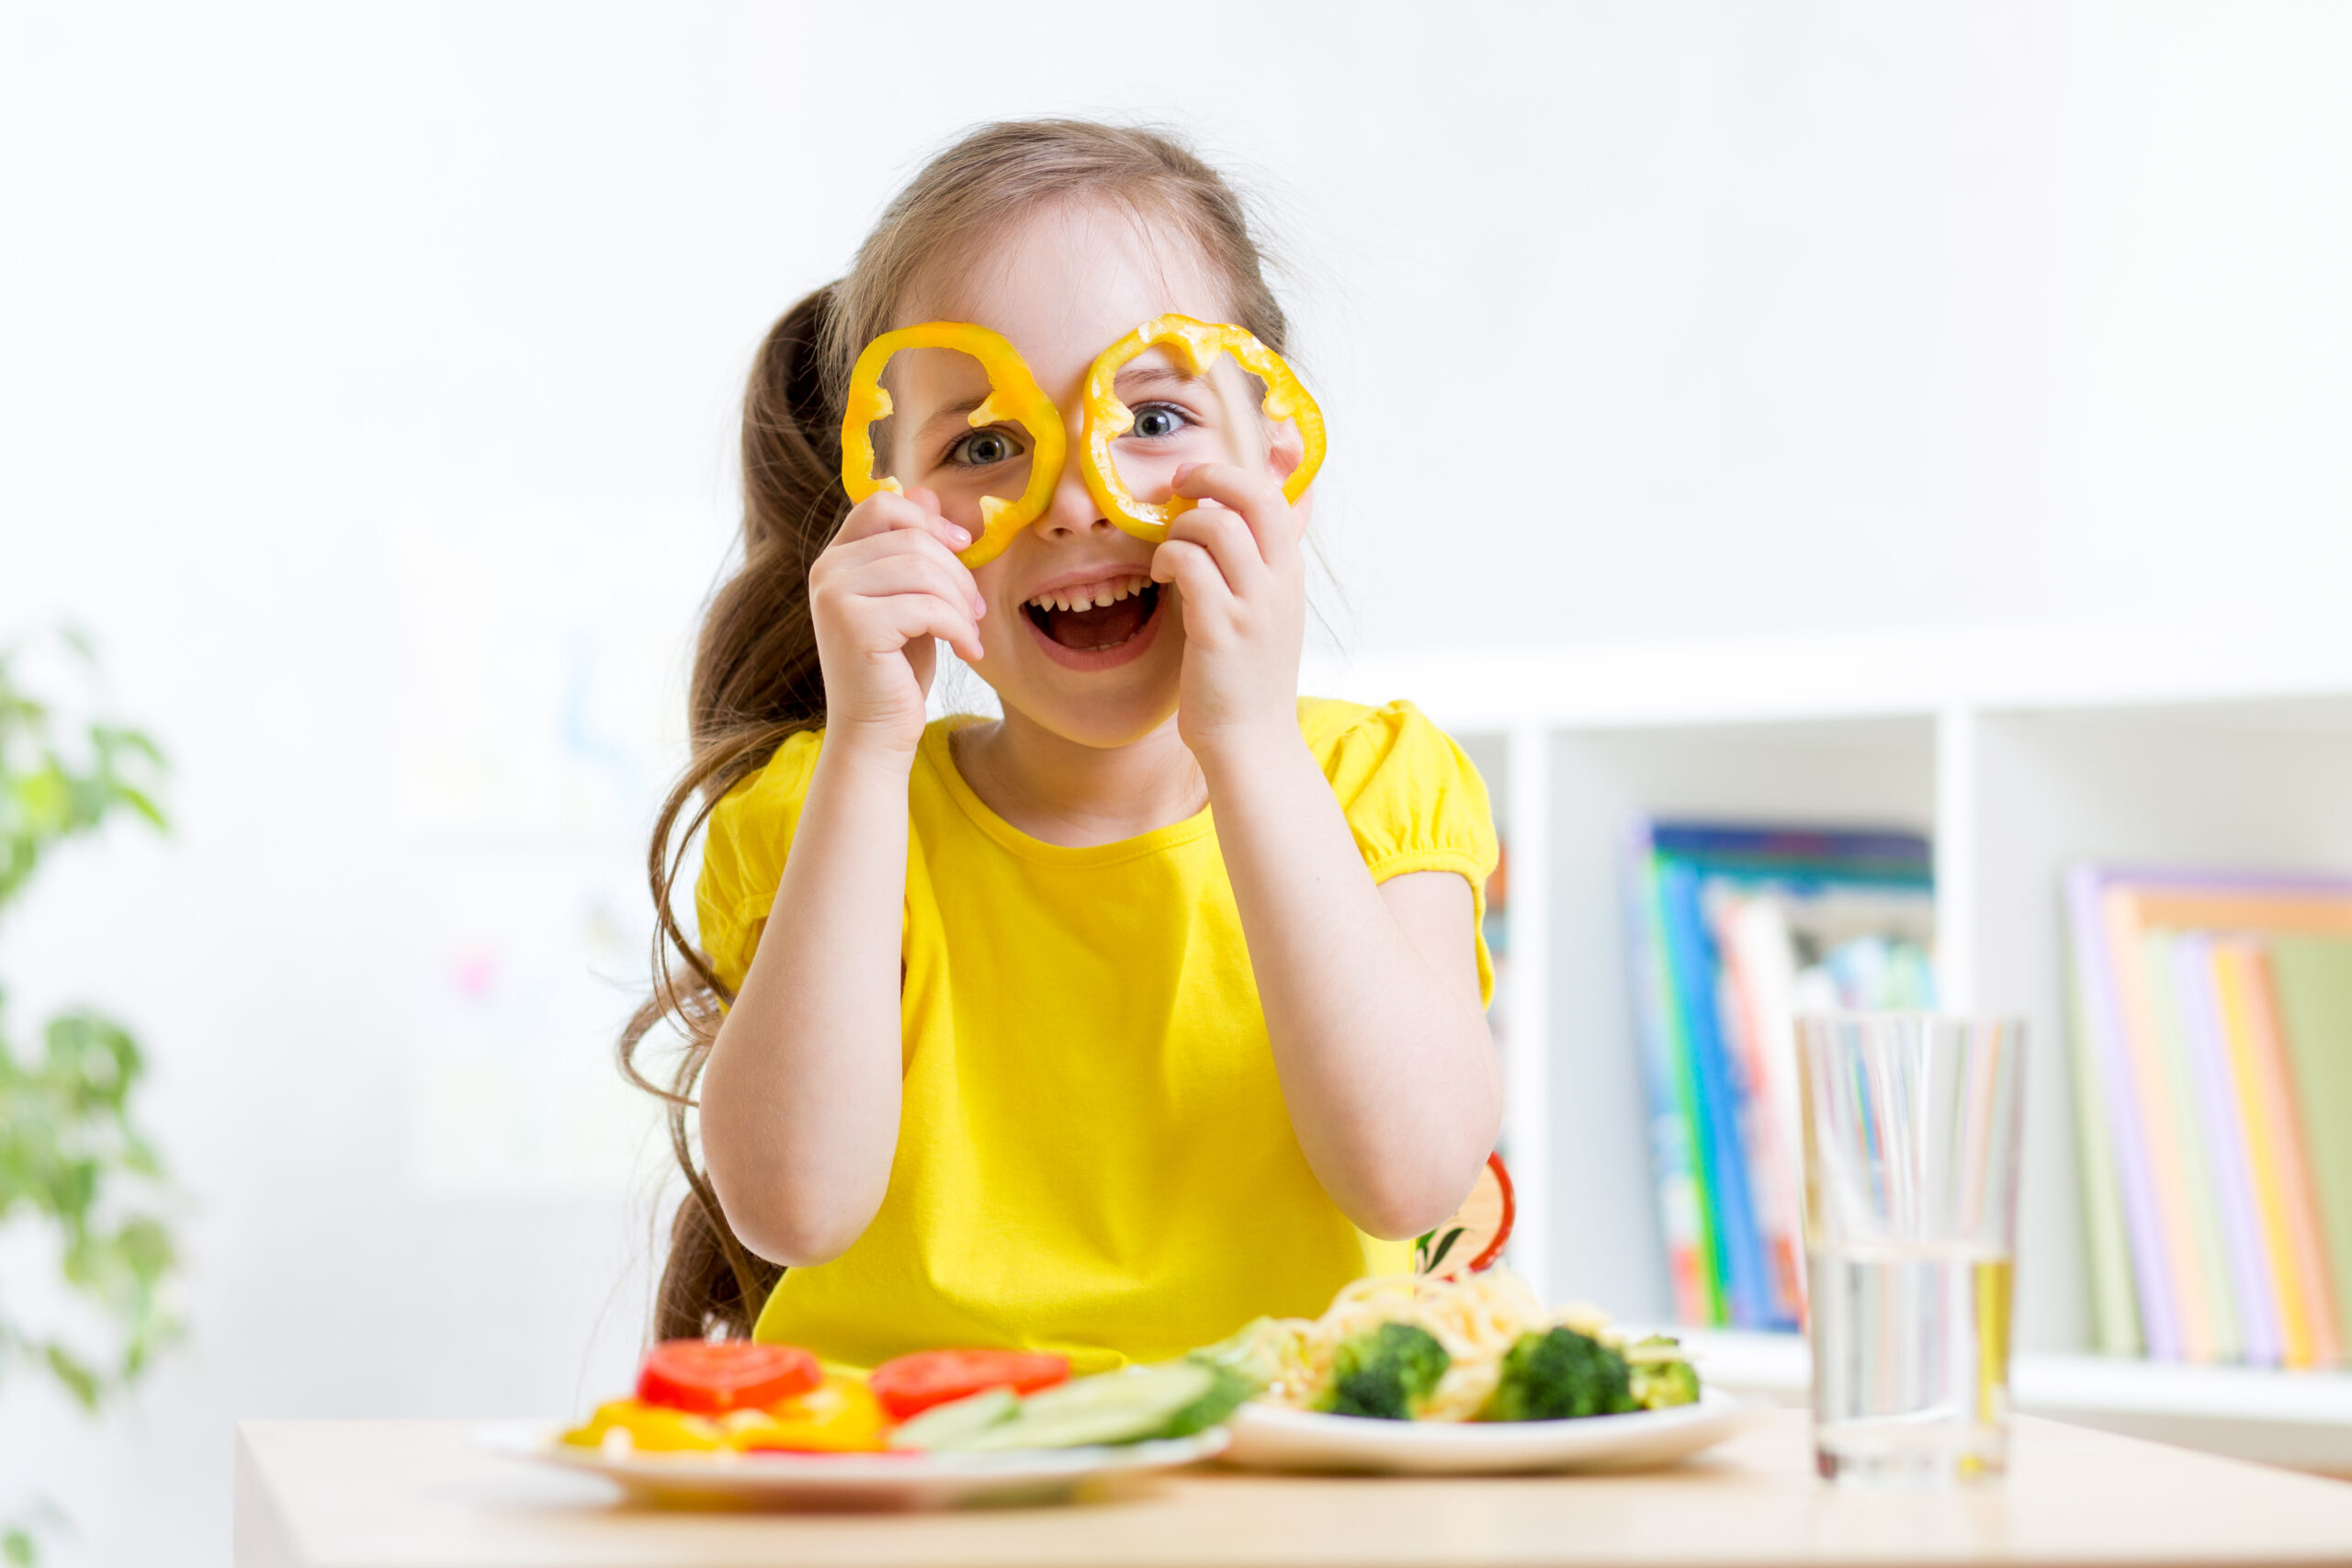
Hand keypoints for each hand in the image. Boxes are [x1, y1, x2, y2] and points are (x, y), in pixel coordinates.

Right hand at [808, 488, 985, 757]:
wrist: (876, 730)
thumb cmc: (896, 667)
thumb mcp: (911, 599)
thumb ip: (913, 550)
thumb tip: (928, 493)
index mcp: (837, 557)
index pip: (883, 505)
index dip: (930, 520)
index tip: (963, 547)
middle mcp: (827, 570)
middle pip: (914, 539)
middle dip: (958, 574)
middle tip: (978, 610)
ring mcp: (834, 596)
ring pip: (923, 570)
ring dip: (961, 602)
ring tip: (971, 631)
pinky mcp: (855, 625)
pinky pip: (928, 607)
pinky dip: (959, 628)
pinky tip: (967, 652)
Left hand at [1148, 463, 1308, 763]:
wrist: (1251, 741)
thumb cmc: (1246, 679)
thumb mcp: (1266, 614)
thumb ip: (1252, 570)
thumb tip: (1219, 523)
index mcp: (1290, 574)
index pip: (1274, 497)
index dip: (1231, 476)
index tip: (1197, 481)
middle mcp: (1279, 583)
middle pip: (1254, 496)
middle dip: (1209, 477)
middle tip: (1177, 487)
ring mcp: (1252, 606)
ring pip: (1216, 525)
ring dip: (1179, 527)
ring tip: (1167, 554)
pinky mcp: (1220, 629)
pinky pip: (1189, 564)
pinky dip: (1167, 559)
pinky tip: (1161, 576)